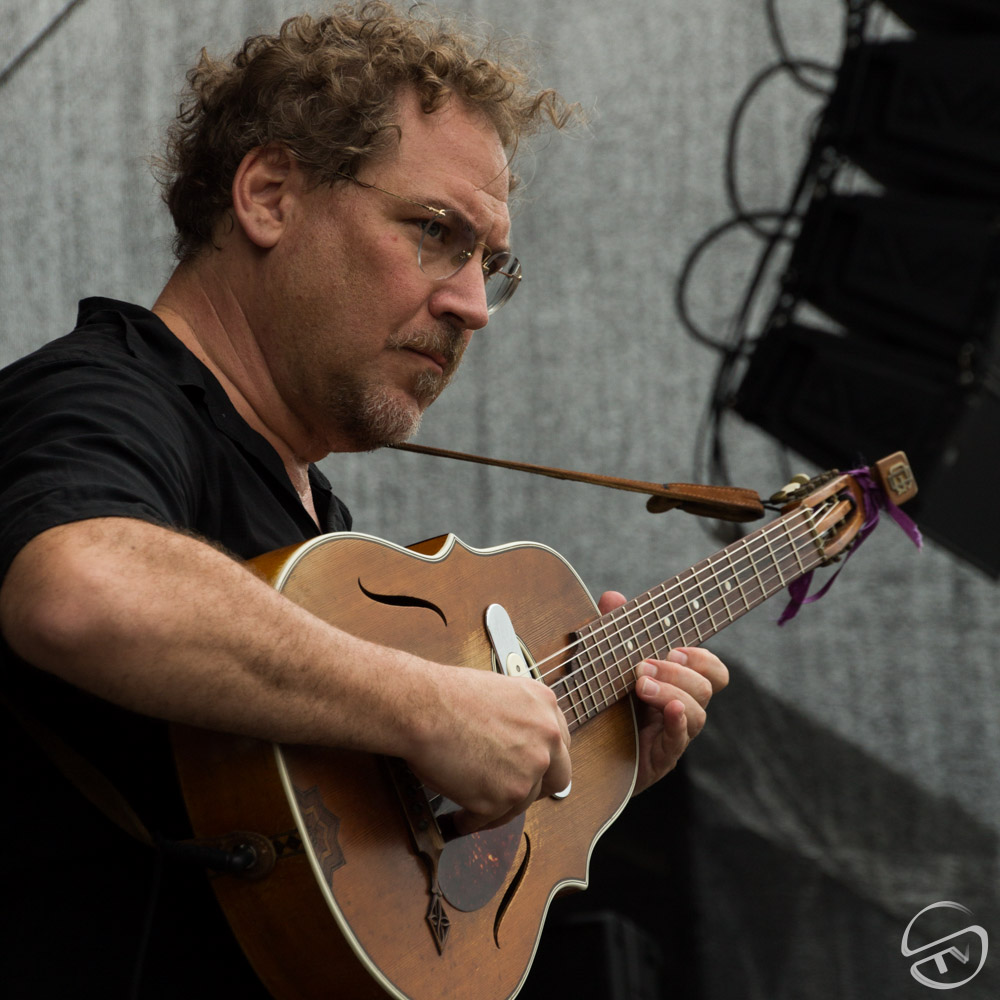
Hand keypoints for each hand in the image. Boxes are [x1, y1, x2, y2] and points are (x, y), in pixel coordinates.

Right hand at [405, 662, 571, 834]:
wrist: (422, 708)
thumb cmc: (446, 695)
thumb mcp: (499, 691)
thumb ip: (520, 716)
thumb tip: (517, 739)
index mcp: (544, 706)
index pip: (559, 744)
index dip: (544, 759)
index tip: (531, 766)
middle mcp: (545, 738)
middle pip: (557, 778)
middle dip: (536, 787)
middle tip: (512, 789)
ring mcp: (527, 771)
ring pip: (521, 802)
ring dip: (500, 804)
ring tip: (474, 802)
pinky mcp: (503, 798)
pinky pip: (490, 819)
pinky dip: (473, 819)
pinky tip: (460, 815)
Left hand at [597, 591, 728, 794]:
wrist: (578, 751)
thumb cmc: (598, 701)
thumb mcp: (603, 661)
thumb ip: (611, 630)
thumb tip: (612, 598)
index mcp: (675, 685)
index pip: (712, 671)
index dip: (702, 658)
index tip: (674, 649)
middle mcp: (680, 709)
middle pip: (706, 688)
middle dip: (679, 673)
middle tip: (644, 666)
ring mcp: (672, 735)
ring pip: (697, 714)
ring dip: (672, 693)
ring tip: (642, 685)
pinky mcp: (659, 758)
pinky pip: (679, 741)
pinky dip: (677, 723)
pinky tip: (668, 709)